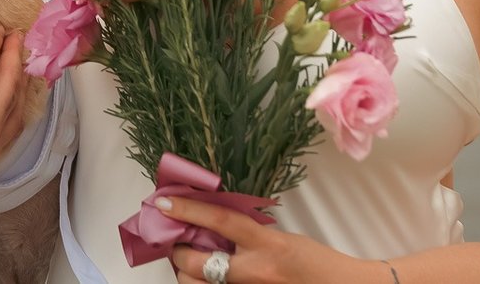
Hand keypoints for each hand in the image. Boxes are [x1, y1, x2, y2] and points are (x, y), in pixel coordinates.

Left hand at [162, 195, 363, 282]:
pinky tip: (209, 274)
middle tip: (176, 242)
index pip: (219, 221)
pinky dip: (206, 282)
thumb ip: (249, 233)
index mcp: (267, 243)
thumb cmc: (315, 263)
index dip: (188, 210)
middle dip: (178, 252)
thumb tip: (214, 226)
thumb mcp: (282, 237)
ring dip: (188, 272)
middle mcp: (255, 272)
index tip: (164, 203)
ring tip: (190, 260)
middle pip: (196, 263)